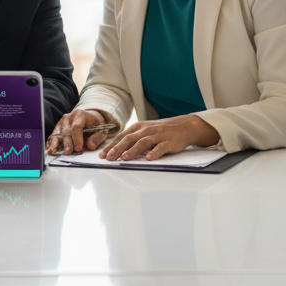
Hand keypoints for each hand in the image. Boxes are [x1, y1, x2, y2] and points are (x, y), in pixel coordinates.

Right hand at [45, 108, 114, 156]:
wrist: (89, 117)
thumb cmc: (95, 124)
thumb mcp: (101, 130)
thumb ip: (97, 138)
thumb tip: (90, 145)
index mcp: (80, 115)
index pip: (77, 126)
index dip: (77, 138)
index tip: (78, 148)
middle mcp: (69, 117)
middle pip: (66, 130)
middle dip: (67, 142)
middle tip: (68, 152)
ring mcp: (62, 122)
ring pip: (57, 132)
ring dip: (55, 143)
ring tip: (53, 151)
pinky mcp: (58, 127)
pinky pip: (53, 134)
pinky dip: (50, 142)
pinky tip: (49, 148)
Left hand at [100, 114, 219, 160]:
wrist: (183, 126)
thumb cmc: (162, 130)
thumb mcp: (145, 130)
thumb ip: (133, 138)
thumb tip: (117, 149)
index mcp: (138, 127)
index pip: (121, 137)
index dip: (111, 146)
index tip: (102, 155)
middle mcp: (146, 130)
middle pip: (129, 139)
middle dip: (117, 149)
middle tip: (109, 158)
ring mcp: (157, 136)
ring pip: (142, 143)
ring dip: (133, 151)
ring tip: (125, 158)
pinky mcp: (168, 142)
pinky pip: (160, 148)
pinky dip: (154, 152)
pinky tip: (148, 158)